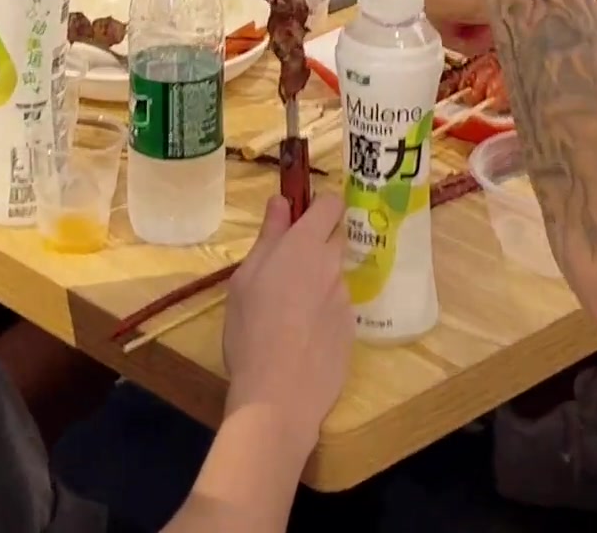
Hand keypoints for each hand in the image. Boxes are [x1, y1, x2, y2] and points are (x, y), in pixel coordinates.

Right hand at [224, 194, 352, 449]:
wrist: (279, 395)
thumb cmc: (251, 330)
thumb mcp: (244, 279)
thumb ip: (268, 236)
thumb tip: (281, 201)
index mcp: (305, 246)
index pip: (331, 204)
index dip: (319, 206)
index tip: (300, 218)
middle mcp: (333, 266)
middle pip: (335, 238)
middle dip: (316, 244)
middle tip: (287, 269)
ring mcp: (345, 300)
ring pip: (333, 277)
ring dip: (317, 283)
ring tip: (288, 314)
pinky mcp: (351, 331)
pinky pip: (337, 310)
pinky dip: (323, 315)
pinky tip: (302, 340)